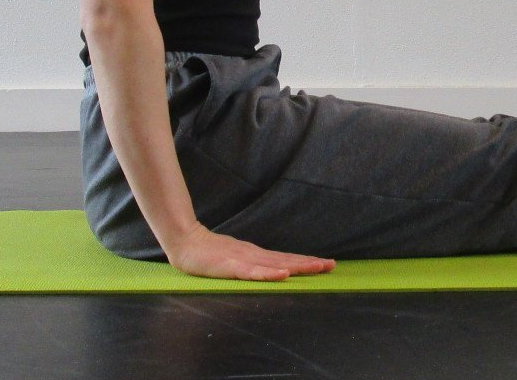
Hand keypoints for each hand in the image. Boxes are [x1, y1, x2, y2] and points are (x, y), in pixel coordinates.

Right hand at [161, 222, 336, 281]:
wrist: (185, 242)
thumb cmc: (208, 254)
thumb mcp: (234, 260)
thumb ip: (250, 266)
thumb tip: (271, 270)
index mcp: (256, 256)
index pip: (286, 259)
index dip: (306, 261)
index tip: (326, 263)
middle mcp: (254, 255)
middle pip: (286, 260)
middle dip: (310, 263)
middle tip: (331, 265)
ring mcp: (243, 260)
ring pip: (276, 264)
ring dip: (297, 266)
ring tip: (316, 267)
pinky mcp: (231, 266)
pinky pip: (253, 272)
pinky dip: (269, 274)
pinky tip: (283, 275)